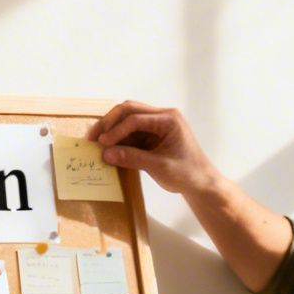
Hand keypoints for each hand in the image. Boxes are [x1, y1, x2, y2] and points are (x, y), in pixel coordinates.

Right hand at [89, 101, 226, 198]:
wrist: (201, 183)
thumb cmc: (187, 174)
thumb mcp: (159, 167)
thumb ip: (132, 158)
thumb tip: (106, 154)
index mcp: (169, 119)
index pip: (135, 119)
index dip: (116, 130)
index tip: (102, 143)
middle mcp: (162, 116)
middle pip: (129, 110)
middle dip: (109, 122)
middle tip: (92, 136)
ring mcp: (157, 125)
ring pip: (128, 118)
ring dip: (112, 129)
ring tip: (96, 142)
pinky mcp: (152, 135)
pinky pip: (131, 131)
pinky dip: (119, 138)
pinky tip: (108, 148)